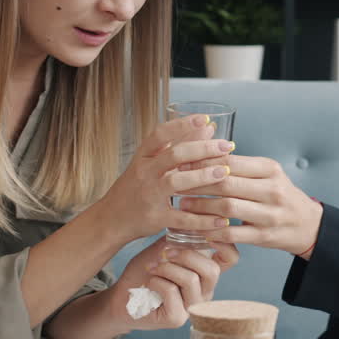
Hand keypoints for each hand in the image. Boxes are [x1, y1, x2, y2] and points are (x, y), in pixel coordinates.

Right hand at [95, 113, 233, 242]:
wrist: (111, 220)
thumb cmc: (135, 188)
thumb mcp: (150, 164)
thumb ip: (178, 145)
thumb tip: (208, 127)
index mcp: (143, 157)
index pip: (160, 134)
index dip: (182, 125)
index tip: (205, 119)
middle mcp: (144, 173)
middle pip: (174, 155)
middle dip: (202, 148)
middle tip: (227, 145)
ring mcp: (149, 196)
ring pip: (175, 182)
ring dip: (202, 176)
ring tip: (226, 172)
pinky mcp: (155, 219)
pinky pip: (182, 219)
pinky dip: (203, 220)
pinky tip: (222, 219)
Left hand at [108, 237, 239, 330]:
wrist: (123, 296)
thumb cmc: (145, 271)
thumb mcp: (163, 248)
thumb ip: (180, 237)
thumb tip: (194, 219)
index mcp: (205, 271)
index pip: (230, 258)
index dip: (225, 244)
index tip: (207, 231)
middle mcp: (204, 290)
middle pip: (212, 270)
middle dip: (187, 255)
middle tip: (166, 252)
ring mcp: (192, 306)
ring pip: (191, 280)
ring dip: (167, 268)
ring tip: (153, 267)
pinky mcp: (177, 318)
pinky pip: (171, 292)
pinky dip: (156, 281)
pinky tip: (149, 282)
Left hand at [181, 155, 322, 256]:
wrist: (307, 224)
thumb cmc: (279, 195)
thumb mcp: (267, 174)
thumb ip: (241, 165)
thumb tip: (203, 150)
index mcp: (270, 169)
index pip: (231, 162)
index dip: (204, 162)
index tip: (183, 162)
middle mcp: (272, 190)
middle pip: (227, 184)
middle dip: (198, 184)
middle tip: (176, 184)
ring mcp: (270, 214)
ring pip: (227, 208)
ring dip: (201, 207)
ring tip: (182, 204)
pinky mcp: (265, 236)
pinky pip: (232, 233)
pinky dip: (212, 231)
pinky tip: (197, 228)